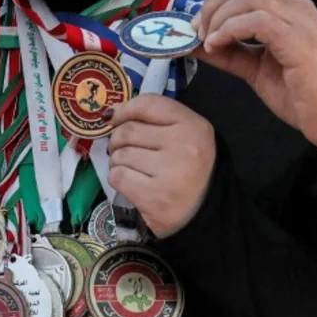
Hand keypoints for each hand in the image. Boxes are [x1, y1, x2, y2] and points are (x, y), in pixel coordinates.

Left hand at [106, 95, 215, 237]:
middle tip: (123, 149)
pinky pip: (118, 176)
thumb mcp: (187, 135)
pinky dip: (117, 178)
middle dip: (118, 139)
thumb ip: (156, 120)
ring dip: (117, 160)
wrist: (204, 212)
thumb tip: (112, 113)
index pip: (148, 104)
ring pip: (120, 154)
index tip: (116, 119)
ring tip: (130, 168)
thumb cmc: (192, 169)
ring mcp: (168, 172)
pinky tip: (131, 183)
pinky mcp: (152, 197)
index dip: (125, 110)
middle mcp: (182, 145)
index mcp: (193, 126)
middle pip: (129, 130)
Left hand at [194, 0, 316, 166]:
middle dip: (212, 6)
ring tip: (207, 42)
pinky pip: (257, 20)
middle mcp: (297, 8)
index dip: (216, 2)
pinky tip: (218, 45)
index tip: (196, 27)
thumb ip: (229, 52)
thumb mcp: (256, 69)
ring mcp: (300, 21)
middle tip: (196, 32)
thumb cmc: (303, 96)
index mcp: (290, 10)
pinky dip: (230, 29)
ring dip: (218, 17)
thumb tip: (195, 43)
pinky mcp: (298, 39)